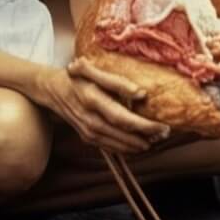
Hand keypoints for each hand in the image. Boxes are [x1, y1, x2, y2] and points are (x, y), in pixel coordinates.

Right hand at [35, 58, 168, 154]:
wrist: (53, 90)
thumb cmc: (77, 76)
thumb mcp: (93, 70)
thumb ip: (117, 81)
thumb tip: (141, 94)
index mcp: (93, 100)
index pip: (123, 118)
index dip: (144, 125)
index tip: (162, 125)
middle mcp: (90, 120)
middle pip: (123, 134)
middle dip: (146, 137)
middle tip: (166, 134)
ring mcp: (88, 132)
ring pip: (117, 144)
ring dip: (138, 145)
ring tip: (157, 140)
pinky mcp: (87, 137)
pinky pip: (110, 147)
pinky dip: (126, 148)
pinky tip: (139, 145)